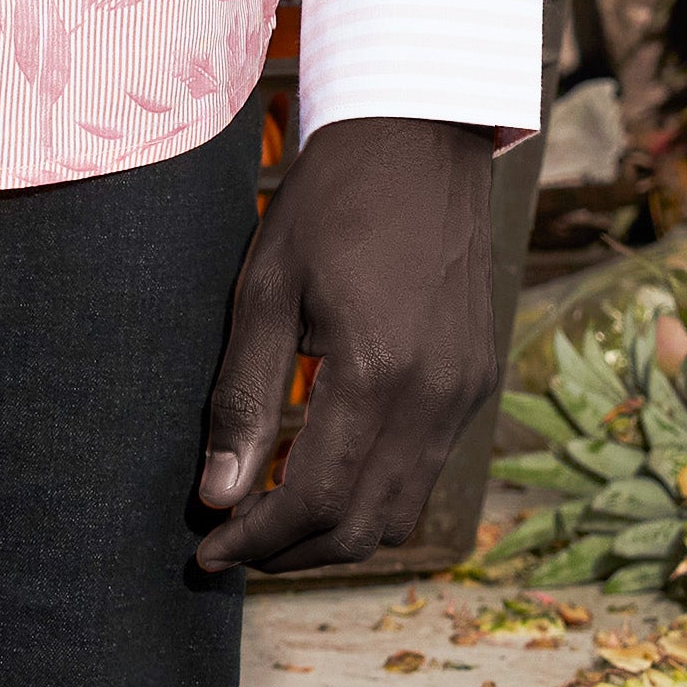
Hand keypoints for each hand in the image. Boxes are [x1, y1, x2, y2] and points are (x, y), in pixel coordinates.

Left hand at [194, 114, 502, 575]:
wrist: (422, 135)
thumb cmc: (332, 200)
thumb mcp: (265, 288)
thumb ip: (243, 397)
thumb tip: (218, 494)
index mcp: (378, 371)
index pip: (315, 498)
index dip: (258, 540)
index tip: (209, 550)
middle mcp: (436, 394)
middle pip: (364, 525)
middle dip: (292, 551)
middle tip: (232, 546)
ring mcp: (466, 390)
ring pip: (402, 508)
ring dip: (335, 531)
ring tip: (270, 521)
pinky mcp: (478, 379)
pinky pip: (427, 467)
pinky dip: (372, 490)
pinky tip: (322, 470)